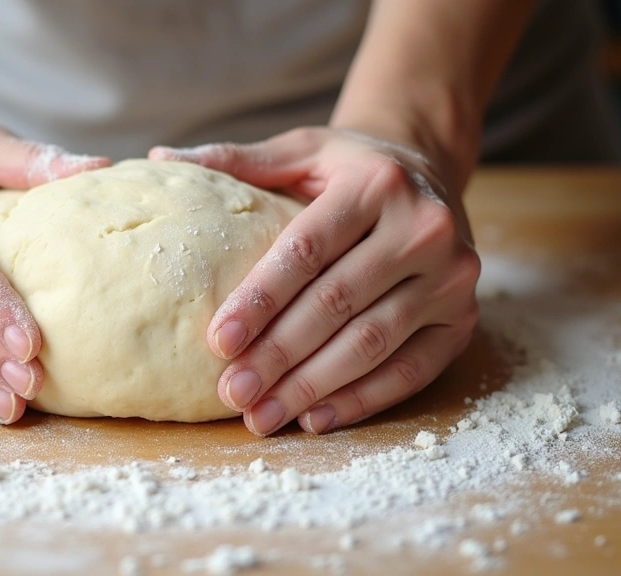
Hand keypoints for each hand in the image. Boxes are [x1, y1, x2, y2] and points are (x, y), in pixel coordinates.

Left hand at [150, 128, 479, 435]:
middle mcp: (423, 229)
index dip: (261, 299)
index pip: (307, 250)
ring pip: (372, 342)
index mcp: (376, 185)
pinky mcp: (462, 320)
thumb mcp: (303, 150)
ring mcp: (451, 278)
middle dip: (279, 354)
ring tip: (260, 415)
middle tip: (232, 391)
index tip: (217, 341)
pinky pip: (411, 370)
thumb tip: (158, 155)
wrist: (430, 173)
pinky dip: (361, 399)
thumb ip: (239, 160)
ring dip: (312, 385)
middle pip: (338, 302)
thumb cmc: (351, 169)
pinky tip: (314, 418)